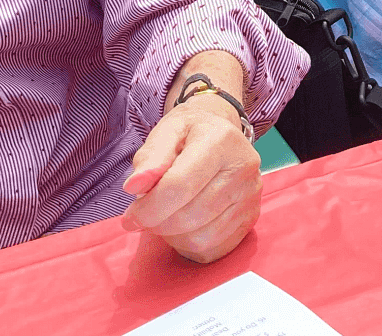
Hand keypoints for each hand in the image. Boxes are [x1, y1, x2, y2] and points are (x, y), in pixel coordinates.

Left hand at [120, 92, 260, 262]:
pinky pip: (214, 249)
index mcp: (221, 140)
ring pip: (201, 238)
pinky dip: (190, 245)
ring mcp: (251, 195)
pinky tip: (183, 227)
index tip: (130, 217)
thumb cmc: (190, 134)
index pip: (180, 185)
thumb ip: (150, 158)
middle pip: (190, 215)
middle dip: (158, 223)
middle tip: (146, 216)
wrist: (221, 134)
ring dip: (173, 236)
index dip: (149, 208)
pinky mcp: (251, 217)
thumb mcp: (166, 131)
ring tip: (165, 217)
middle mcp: (244, 167)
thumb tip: (135, 186)